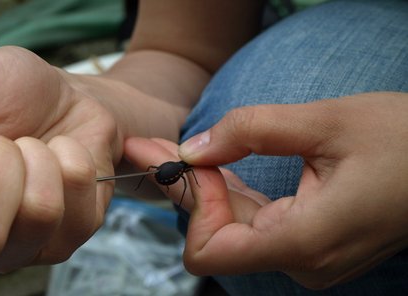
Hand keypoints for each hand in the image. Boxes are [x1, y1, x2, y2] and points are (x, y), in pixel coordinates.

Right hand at [0, 46, 123, 270]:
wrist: (69, 100)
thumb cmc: (10, 98)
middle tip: (1, 145)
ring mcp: (28, 242)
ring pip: (39, 212)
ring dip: (39, 159)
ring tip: (33, 147)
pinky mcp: (72, 234)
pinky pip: (78, 193)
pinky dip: (71, 156)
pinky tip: (60, 155)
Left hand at [125, 92, 407, 288]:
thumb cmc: (404, 142)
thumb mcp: (325, 122)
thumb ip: (251, 131)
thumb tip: (193, 149)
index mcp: (305, 241)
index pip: (210, 249)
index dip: (190, 203)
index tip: (183, 156)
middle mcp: (303, 261)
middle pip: (217, 235)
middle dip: (186, 187)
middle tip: (151, 147)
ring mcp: (307, 255)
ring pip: (236, 228)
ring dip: (207, 188)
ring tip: (171, 151)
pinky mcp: (310, 241)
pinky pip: (259, 221)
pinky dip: (234, 194)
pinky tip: (215, 167)